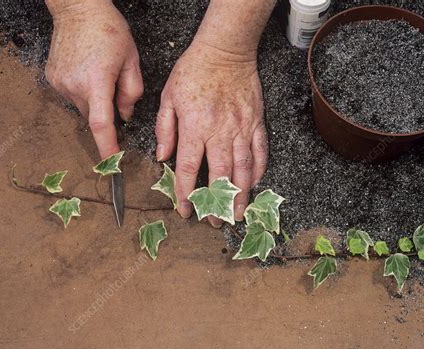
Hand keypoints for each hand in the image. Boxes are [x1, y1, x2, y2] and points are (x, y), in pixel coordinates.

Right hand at [45, 0, 142, 158]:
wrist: (77, 8)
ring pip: (83, 106)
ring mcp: (60, 82)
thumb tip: (125, 116)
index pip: (101, 124)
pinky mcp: (52, 78)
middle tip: (113, 88)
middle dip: (107, 111)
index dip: (107, 147)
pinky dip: (83, 91)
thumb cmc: (109, 30)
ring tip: (99, 73)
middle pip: (94, 116)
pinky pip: (72, 95)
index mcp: (97, 81)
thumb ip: (131, 92)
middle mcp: (74, 85)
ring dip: (94, 99)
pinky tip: (87, 71)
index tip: (111, 165)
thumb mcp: (131, 60)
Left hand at [156, 41, 267, 226]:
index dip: (186, 193)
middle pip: (220, 175)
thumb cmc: (193, 71)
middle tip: (216, 221)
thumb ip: (165, 130)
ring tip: (239, 213)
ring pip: (243, 168)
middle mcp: (219, 132)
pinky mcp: (256, 123)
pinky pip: (260, 151)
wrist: (225, 51)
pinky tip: (256, 184)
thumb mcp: (168, 97)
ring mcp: (241, 128)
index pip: (189, 168)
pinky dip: (259, 170)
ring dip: (241, 194)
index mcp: (195, 127)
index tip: (185, 210)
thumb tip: (162, 157)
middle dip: (217, 203)